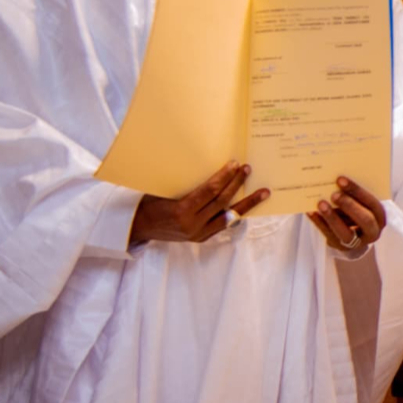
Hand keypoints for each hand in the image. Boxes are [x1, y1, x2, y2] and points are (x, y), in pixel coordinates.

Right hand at [128, 161, 268, 245]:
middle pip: (222, 202)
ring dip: (247, 204)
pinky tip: (247, 207)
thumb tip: (208, 165)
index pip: (209, 191)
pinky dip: (235, 215)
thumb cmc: (149, 203)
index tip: (234, 164)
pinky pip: (222, 225)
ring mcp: (198, 234)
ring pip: (228, 216)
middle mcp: (192, 224)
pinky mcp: (200, 238)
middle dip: (237, 184)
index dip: (224, 177)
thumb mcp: (164, 191)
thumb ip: (187, 185)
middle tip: (248, 170)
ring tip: (264, 193)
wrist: (139, 227)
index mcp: (181, 211)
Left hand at [307, 176, 386, 250]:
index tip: (341, 180)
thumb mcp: (362, 203)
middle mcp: (373, 231)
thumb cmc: (359, 211)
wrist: (356, 235)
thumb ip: (355, 195)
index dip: (357, 191)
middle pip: (364, 219)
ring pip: (345, 232)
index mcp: (380, 216)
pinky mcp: (342, 248)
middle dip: (349, 206)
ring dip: (332, 217)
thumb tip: (337, 182)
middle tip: (334, 195)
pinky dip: (320, 223)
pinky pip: (330, 235)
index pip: (372, 203)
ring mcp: (358, 243)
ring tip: (320, 204)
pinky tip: (312, 212)